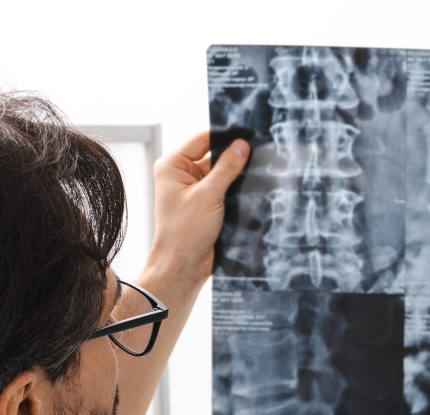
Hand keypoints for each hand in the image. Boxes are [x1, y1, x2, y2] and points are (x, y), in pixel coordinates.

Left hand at [142, 132, 249, 295]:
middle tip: (257, 153)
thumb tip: (242, 145)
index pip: (202, 139)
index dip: (225, 136)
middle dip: (234, 157)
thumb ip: (227, 168)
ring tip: (257, 172)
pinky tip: (251, 189)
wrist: (183, 266)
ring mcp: (193, 190)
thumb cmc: (184, 232)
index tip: (247, 134)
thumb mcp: (208, 195)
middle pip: (213, 156)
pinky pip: (224, 190)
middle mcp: (181, 175)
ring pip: (221, 174)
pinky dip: (236, 190)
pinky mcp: (205, 205)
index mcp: (173, 165)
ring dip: (236, 176)